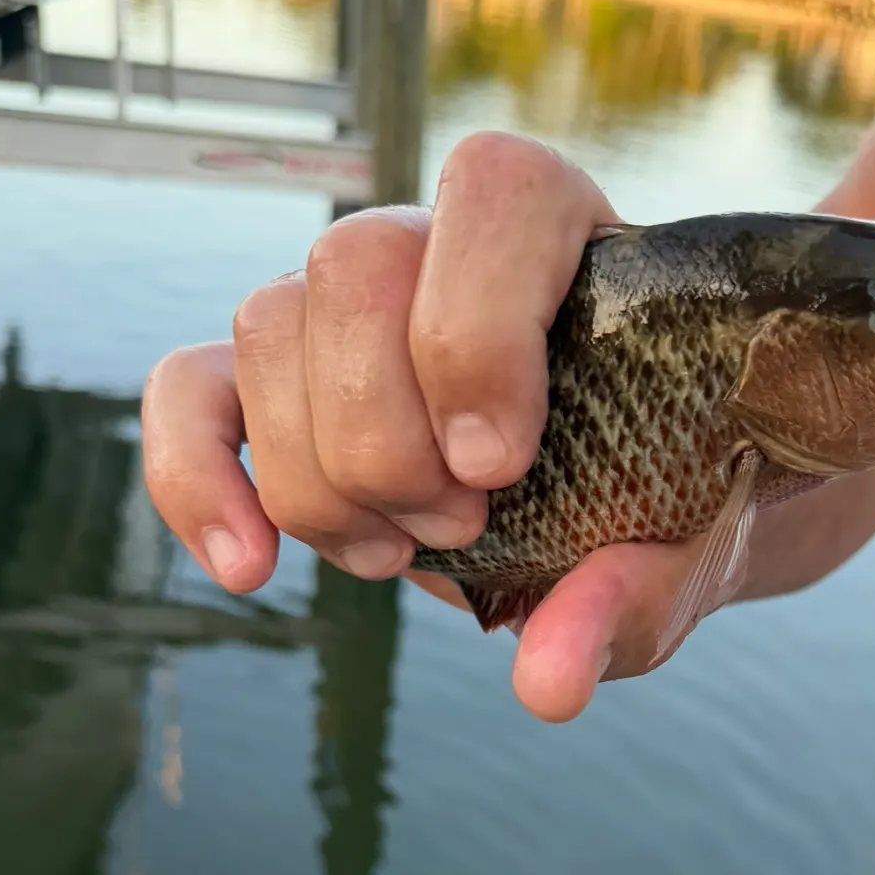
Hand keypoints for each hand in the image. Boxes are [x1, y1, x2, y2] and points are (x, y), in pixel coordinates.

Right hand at [141, 132, 749, 722]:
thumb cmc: (668, 495)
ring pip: (267, 326)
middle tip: (460, 526)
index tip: (498, 465)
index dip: (476, 327)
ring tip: (401, 553)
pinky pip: (189, 389)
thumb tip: (546, 681)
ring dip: (320, 474)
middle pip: (351, 264)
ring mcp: (347, 306)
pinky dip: (195, 477)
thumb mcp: (684, 548)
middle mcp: (442, 244)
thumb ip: (637, 595)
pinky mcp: (281, 380)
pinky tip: (248, 568)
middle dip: (386, 430)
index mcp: (569, 236)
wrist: (631, 500)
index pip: (496, 192)